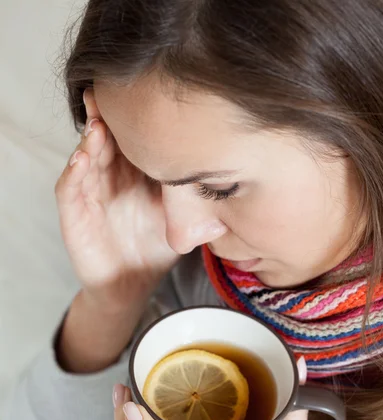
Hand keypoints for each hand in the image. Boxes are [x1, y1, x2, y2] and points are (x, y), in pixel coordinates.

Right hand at [55, 89, 177, 310]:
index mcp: (135, 174)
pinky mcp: (75, 216)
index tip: (144, 92)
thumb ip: (193, 194)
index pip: (133, 139)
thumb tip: (232, 171)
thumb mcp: (179, 217)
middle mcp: (110, 178)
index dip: (135, 118)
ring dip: (90, 139)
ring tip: (98, 123)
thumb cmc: (155, 249)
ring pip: (86, 158)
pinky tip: (81, 159)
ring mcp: (90, 194)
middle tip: (110, 90)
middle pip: (106, 139)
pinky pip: (69, 190)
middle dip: (106, 115)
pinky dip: (73, 173)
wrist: (132, 285)